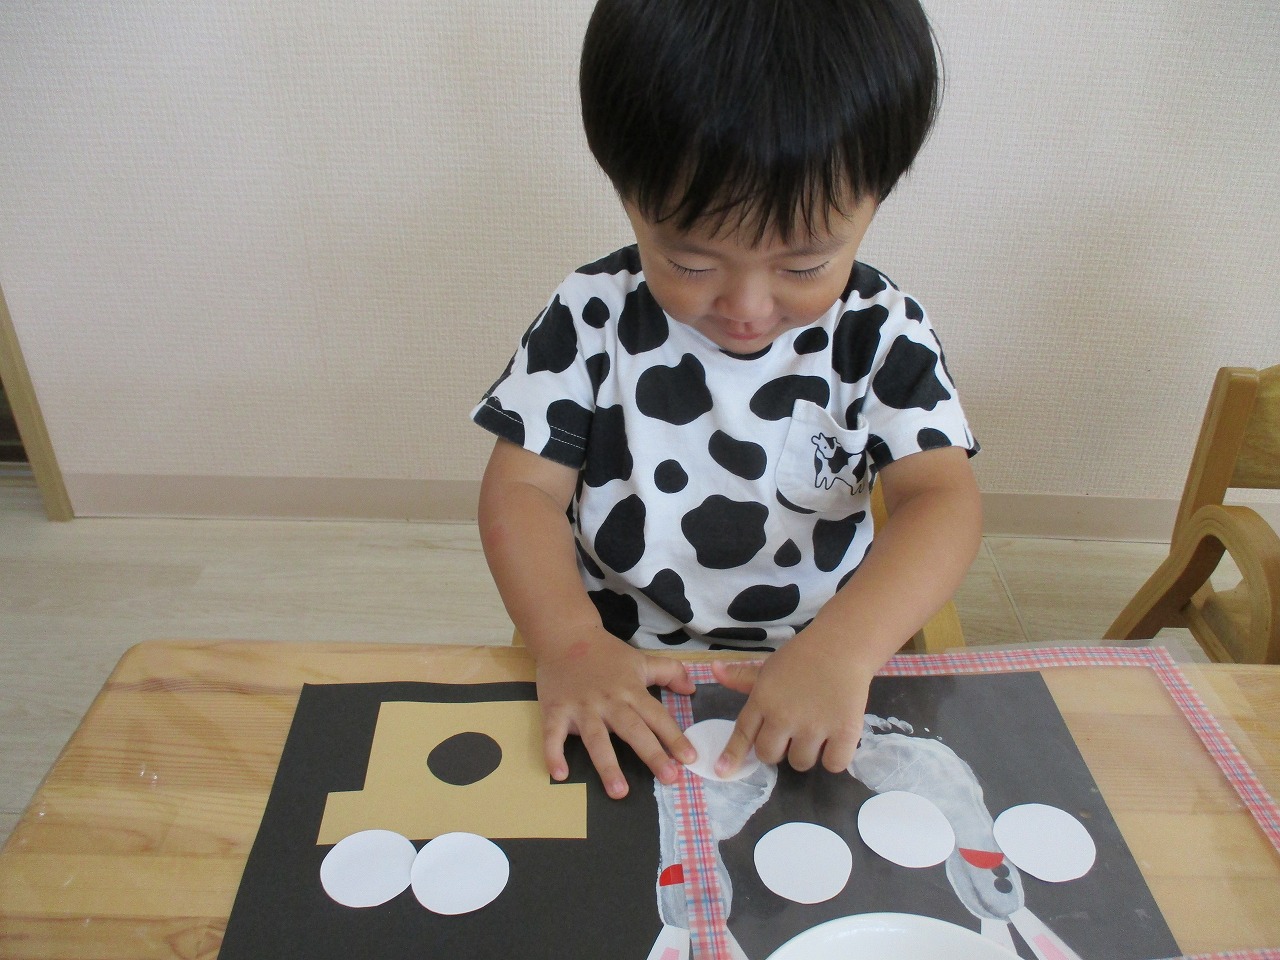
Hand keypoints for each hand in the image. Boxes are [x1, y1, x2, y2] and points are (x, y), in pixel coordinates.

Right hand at [534, 625, 697, 798]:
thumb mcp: (640, 659)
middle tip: (669, 779)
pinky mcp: (555, 711)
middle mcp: (609, 701)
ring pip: (596, 739)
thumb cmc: (605, 653)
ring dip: (607, 765)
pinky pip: (553, 736)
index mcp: (631, 691)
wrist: (565, 635)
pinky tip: (560, 774)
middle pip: (633, 730)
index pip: (657, 716)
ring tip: (619, 792)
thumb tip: (692, 689)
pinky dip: (554, 754)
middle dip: (652, 754)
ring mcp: (581, 707)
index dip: (674, 737)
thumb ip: (669, 672)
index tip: (690, 758)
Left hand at [710, 637, 872, 776]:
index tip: (722, 771)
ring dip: (806, 753)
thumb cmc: (802, 656)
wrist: (842, 645)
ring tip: (816, 731)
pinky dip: (834, 757)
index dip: (733, 755)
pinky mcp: (844, 732)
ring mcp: (813, 727)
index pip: (743, 734)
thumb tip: (713, 670)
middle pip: (769, 755)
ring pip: (800, 763)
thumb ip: (741, 677)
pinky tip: (835, 739)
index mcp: (763, 700)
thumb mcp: (769, 666)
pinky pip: (833, 764)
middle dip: (777, 749)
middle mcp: (784, 717)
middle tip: (791, 732)